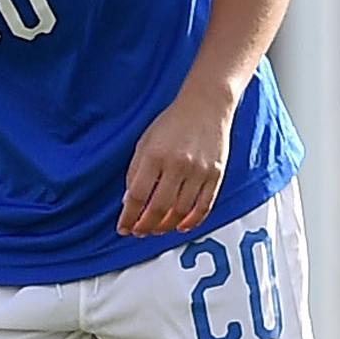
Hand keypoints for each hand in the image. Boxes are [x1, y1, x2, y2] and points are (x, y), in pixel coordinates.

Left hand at [118, 89, 234, 237]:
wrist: (206, 106)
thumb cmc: (172, 123)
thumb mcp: (144, 143)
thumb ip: (135, 172)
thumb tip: (129, 203)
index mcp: (154, 156)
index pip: (137, 195)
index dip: (128, 217)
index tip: (123, 227)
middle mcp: (178, 165)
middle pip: (159, 208)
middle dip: (146, 226)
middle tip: (139, 232)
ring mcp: (199, 171)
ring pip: (181, 211)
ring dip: (167, 226)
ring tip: (157, 230)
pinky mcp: (216, 175)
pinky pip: (204, 206)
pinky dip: (192, 221)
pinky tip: (181, 226)